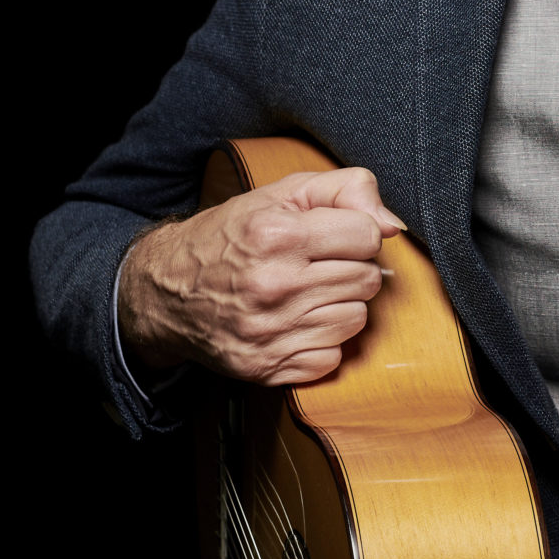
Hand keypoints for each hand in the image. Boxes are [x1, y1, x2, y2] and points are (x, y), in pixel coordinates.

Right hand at [118, 166, 406, 386]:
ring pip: (356, 319)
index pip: (368, 236)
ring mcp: (271, 332)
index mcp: (276, 235)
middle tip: (318, 264)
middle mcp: (274, 285)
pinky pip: (333, 356)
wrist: (166, 291)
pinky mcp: (268, 367)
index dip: (354, 233)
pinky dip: (322, 340)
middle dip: (350, 267)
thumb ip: (345, 190)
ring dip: (340, 304)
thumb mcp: (280, 194)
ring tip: (308, 292)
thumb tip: (393, 224)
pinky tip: (297, 321)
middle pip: (367, 279)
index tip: (332, 236)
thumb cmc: (228, 238)